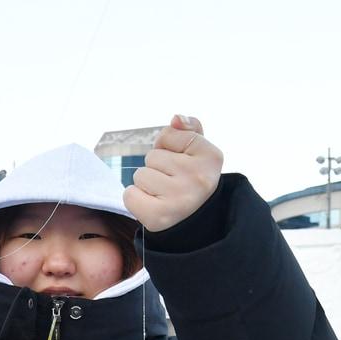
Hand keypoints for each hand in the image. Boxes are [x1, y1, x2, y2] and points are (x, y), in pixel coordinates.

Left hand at [123, 115, 223, 231]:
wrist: (194, 220)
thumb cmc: (191, 179)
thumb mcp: (198, 152)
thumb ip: (189, 130)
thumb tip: (175, 119)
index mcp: (211, 156)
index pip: (168, 134)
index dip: (168, 147)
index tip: (181, 162)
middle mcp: (197, 176)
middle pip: (152, 156)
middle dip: (157, 167)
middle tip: (172, 182)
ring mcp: (179, 197)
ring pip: (140, 175)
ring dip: (146, 183)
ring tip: (164, 193)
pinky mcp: (158, 216)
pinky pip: (129, 194)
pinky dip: (136, 199)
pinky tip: (153, 204)